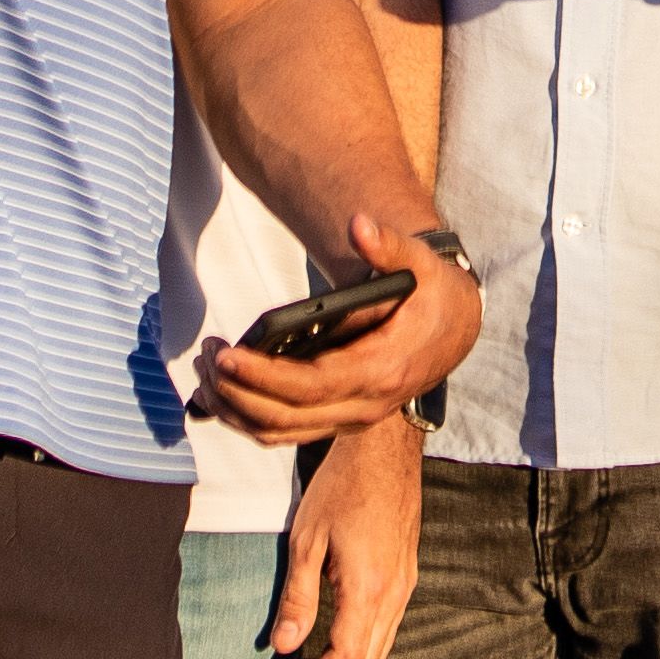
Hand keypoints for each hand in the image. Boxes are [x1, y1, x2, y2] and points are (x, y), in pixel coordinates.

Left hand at [196, 211, 479, 444]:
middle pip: (285, 417)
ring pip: (279, 432)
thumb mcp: (421, 264)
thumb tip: (359, 226)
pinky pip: (285, 431)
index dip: (264, 376)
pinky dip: (249, 416)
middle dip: (237, 391)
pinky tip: (223, 390)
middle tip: (206, 355)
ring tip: (205, 370)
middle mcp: (364, 406)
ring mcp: (350, 419)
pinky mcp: (338, 420)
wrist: (453, 332)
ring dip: (235, 408)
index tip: (227, 356)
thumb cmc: (432, 295)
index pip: (311, 386)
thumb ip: (389, 246)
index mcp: (381, 371)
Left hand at [266, 414, 422, 658]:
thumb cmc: (341, 486)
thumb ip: (297, 597)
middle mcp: (394, 593)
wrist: (385, 449)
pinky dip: (362, 646)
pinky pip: (389, 626)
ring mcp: (406, 584)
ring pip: (381, 647)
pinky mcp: (407, 572)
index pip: (345, 658)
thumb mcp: (307, 540)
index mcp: (368, 588)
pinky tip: (336, 639)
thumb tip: (284, 646)